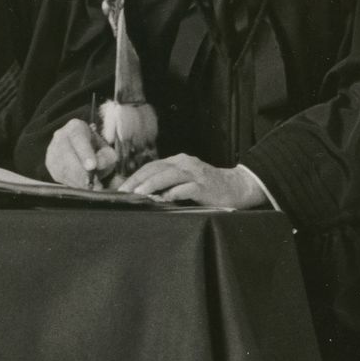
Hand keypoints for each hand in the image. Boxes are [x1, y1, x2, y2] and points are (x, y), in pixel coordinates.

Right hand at [45, 118, 118, 188]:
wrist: (85, 155)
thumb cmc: (97, 151)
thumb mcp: (107, 151)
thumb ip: (106, 157)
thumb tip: (98, 164)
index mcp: (76, 127)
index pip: (78, 138)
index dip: (85, 153)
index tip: (93, 166)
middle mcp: (61, 135)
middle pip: (67, 154)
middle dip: (81, 172)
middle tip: (94, 184)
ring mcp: (53, 149)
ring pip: (62, 167)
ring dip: (77, 180)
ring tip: (91, 186)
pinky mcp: (50, 164)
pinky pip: (59, 175)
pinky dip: (72, 183)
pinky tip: (82, 184)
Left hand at [117, 154, 266, 208]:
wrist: (237, 186)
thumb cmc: (209, 186)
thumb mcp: (186, 179)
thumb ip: (169, 183)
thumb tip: (144, 193)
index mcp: (179, 162)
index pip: (151, 166)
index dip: (136, 176)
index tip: (122, 188)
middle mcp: (185, 164)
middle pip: (156, 169)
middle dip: (137, 180)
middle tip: (123, 191)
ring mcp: (195, 174)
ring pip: (168, 176)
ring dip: (151, 184)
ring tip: (138, 193)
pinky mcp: (204, 186)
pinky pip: (186, 188)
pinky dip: (173, 192)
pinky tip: (163, 199)